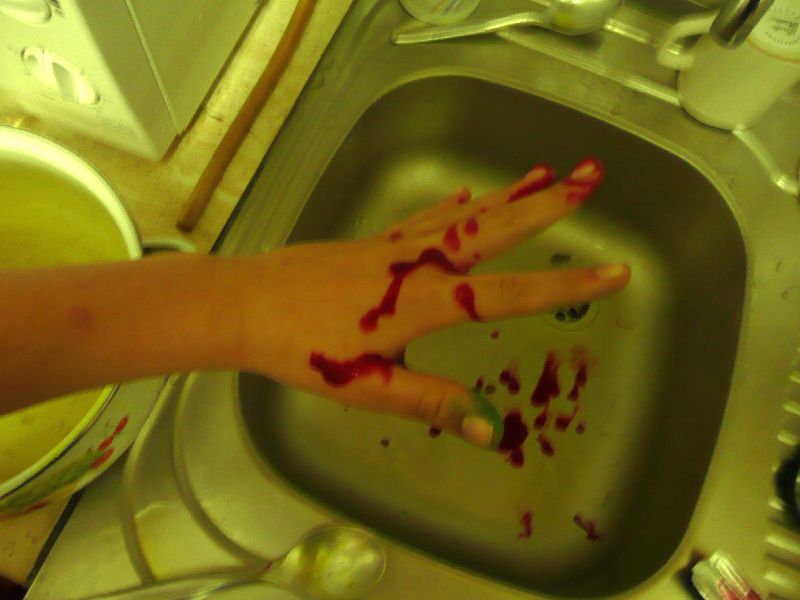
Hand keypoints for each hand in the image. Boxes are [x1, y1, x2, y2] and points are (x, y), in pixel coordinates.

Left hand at [238, 157, 629, 448]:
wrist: (246, 305)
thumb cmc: (305, 351)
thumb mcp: (370, 388)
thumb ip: (433, 403)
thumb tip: (494, 429)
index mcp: (425, 303)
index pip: (510, 294)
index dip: (566, 285)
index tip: (613, 271)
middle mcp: (418, 264)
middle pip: (495, 231)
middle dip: (548, 208)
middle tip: (591, 178)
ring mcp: (395, 247)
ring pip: (464, 216)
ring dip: (509, 195)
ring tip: (547, 173)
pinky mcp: (372, 243)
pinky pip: (422, 218)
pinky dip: (452, 205)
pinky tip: (467, 194)